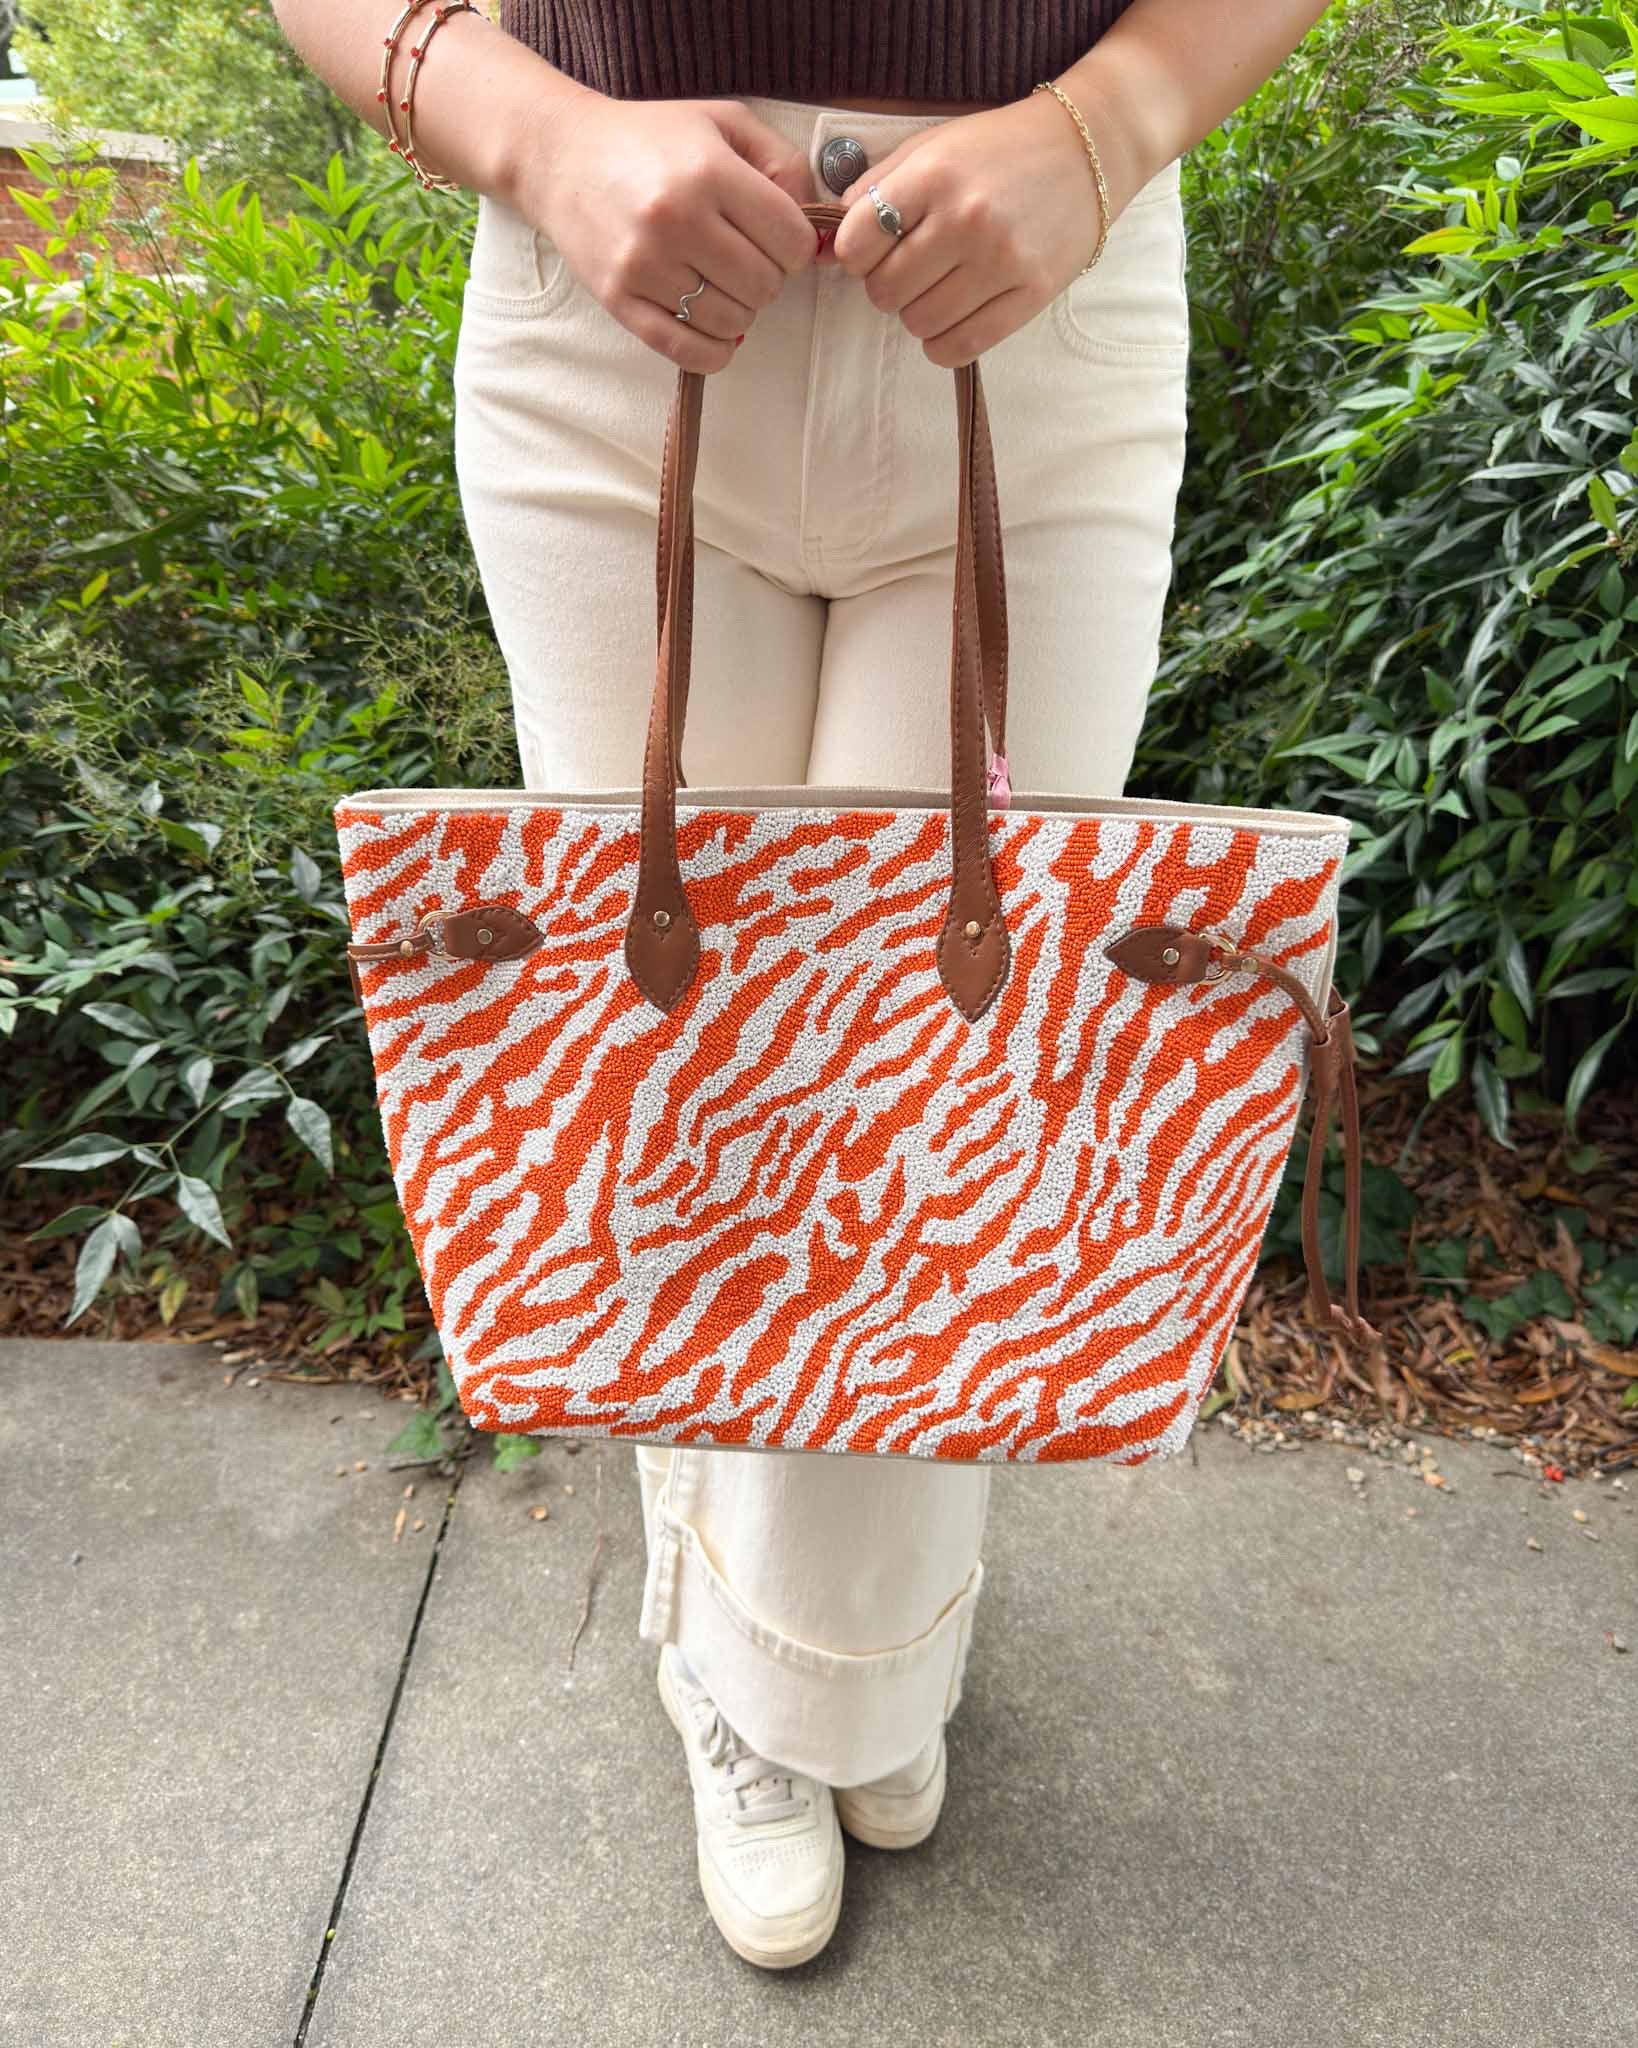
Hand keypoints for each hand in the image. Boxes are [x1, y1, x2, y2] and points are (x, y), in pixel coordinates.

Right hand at [515, 94, 820, 371]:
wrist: (561, 156)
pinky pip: (690, 352)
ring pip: (734, 322)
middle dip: (767, 277)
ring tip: (719, 282)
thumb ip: (781, 161)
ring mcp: (645, 265)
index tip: (776, 238)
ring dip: (739, 310)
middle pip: (766, 285)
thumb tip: (816, 218)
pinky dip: (714, 350)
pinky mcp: (621, 301)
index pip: (791, 241)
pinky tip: (711, 326)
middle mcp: (677, 219)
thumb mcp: (722, 123)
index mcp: (708, 171)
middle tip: (744, 258)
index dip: (795, 246)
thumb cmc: (650, 139)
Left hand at [825, 91, 1120, 366]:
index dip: (856, 254)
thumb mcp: (931, 147)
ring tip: (938, 288)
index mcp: (934, 175)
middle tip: (910, 270)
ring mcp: (1001, 260)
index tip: (874, 249)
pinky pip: (960, 346)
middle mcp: (967, 218)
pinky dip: (943, 342)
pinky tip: (952, 318)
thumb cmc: (997, 150)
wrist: (1084, 149)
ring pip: (918, 324)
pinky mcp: (1030, 293)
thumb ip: (876, 188)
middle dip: (886, 286)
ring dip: (917, 314)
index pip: (857, 243)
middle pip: (884, 291)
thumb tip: (829, 247)